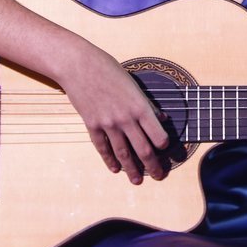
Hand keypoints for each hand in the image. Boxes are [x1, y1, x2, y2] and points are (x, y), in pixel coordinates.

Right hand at [61, 47, 169, 183]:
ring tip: (137, 181)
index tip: (166, 151)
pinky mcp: (92, 125)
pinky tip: (115, 169)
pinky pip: (103, 147)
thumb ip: (147, 104)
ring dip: (132, 169)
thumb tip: (161, 117)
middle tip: (159, 176)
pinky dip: (109, 160)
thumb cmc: (108, 69)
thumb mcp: (133, 84)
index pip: (157, 135)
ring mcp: (108, 124)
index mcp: (140, 106)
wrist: (79, 66)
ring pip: (123, 153)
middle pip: (143, 149)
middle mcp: (126, 118)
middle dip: (153, 166)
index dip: (164, 146)